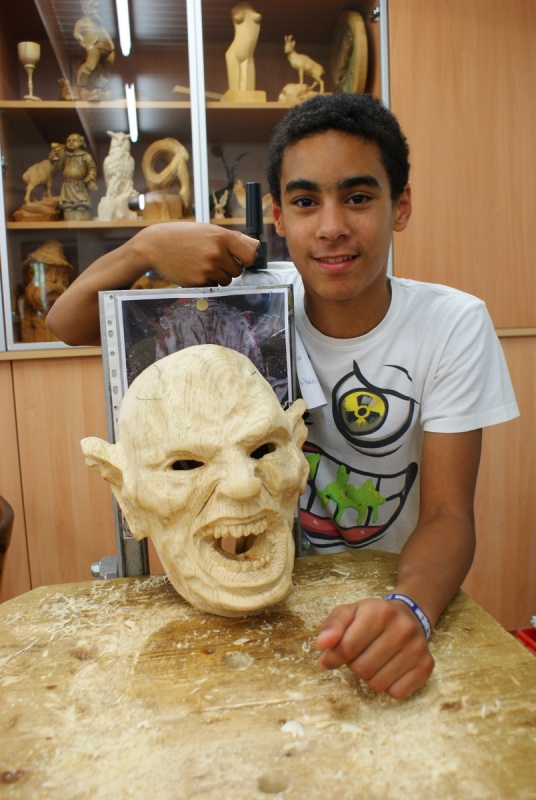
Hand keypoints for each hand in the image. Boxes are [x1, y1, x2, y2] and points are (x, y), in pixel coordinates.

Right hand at [132, 222, 260, 286]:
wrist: (156, 245)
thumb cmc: (184, 236)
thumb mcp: (209, 230)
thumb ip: (234, 239)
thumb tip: (256, 245)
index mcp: (222, 237)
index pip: (250, 254)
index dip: (246, 258)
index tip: (240, 258)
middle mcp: (217, 252)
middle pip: (238, 270)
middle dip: (229, 268)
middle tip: (213, 259)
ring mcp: (208, 268)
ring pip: (227, 280)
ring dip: (219, 276)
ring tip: (202, 264)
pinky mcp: (199, 281)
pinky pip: (213, 286)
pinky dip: (207, 282)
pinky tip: (195, 270)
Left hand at [316, 598, 433, 699]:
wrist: (408, 615)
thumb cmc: (372, 617)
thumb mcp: (349, 612)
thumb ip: (332, 626)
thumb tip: (322, 645)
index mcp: (380, 611)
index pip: (348, 647)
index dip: (335, 657)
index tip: (332, 657)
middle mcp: (402, 629)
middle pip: (362, 668)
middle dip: (354, 665)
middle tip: (360, 654)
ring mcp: (417, 648)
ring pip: (378, 684)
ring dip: (370, 677)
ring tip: (374, 660)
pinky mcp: (427, 666)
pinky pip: (397, 693)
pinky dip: (388, 686)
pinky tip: (389, 669)